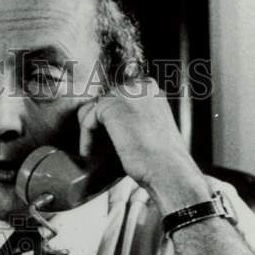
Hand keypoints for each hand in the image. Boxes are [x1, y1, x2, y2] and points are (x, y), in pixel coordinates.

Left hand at [77, 77, 211, 212]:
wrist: (167, 168)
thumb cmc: (161, 159)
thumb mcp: (149, 129)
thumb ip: (132, 119)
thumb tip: (111, 124)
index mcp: (151, 90)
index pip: (118, 99)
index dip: (108, 121)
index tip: (104, 141)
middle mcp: (139, 85)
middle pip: (103, 102)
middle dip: (98, 126)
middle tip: (96, 148)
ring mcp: (125, 92)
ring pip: (93, 111)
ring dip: (90, 133)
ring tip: (93, 153)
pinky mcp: (110, 106)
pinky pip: (87, 121)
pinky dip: (86, 140)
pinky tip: (89, 155)